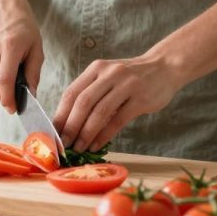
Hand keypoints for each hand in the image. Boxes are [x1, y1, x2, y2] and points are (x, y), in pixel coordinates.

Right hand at [0, 0, 42, 113]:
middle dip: (3, 98)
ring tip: (8, 75)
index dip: (9, 99)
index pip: (4, 80)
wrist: (2, 9)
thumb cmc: (23, 29)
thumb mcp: (36, 48)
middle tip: (14, 99)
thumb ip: (34, 73)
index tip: (14, 109)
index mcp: (9, 46)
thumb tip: (30, 96)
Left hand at [52, 52, 186, 151]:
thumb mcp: (108, 77)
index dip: (60, 114)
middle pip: (82, 102)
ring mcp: (126, 85)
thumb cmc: (131, 78)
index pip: (71, 93)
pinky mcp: (141, 99)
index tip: (52, 132)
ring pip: (100, 112)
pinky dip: (104, 135)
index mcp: (96, 68)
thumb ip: (91, 94)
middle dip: (70, 126)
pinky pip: (118, 119)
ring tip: (78, 148)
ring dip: (86, 133)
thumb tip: (68, 123)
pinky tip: (96, 145)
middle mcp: (109, 74)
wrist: (165, 67)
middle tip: (62, 144)